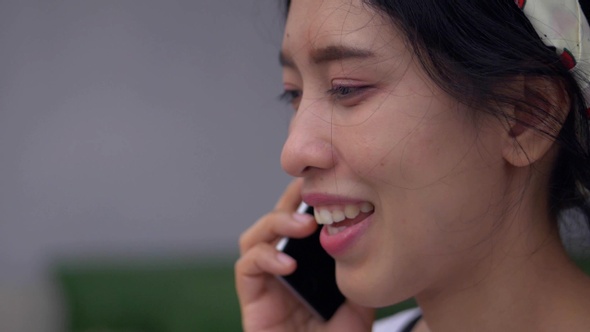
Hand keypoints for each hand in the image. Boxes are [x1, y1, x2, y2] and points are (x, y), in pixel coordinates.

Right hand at [235, 179, 373, 330]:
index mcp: (307, 261)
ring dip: (276, 224)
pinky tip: (288, 263)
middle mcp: (283, 266)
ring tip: (303, 226)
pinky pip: (246, 268)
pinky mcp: (251, 299)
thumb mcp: (358, 300)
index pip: (300, 220)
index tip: (324, 176)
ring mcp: (266, 281)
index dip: (305, 197)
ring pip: (254, 236)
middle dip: (289, 202)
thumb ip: (354, 271)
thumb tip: (362, 233)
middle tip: (310, 191)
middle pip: (275, 221)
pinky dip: (265, 258)